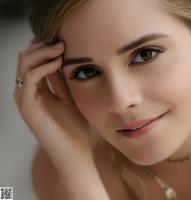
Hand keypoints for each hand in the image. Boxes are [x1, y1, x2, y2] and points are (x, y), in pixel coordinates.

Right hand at [13, 40, 94, 169]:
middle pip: (26, 59)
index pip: (34, 60)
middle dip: (42, 46)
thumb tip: (61, 56)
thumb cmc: (75, 127)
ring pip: (24, 65)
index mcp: (37, 90)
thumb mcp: (70, 96)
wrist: (75, 152)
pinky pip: (30, 78)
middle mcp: (27, 92)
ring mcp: (25, 99)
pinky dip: (43, 67)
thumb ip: (61, 78)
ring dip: (42, 53)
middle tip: (61, 41)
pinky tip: (58, 63)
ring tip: (61, 48)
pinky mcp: (27, 106)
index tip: (64, 39)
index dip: (46, 47)